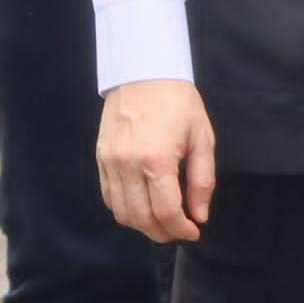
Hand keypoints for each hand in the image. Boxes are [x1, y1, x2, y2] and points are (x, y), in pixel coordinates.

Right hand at [97, 79, 216, 242]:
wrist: (143, 70)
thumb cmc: (178, 101)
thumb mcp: (202, 137)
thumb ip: (202, 181)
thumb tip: (199, 216)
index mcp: (157, 160)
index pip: (166, 212)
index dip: (181, 229)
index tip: (193, 232)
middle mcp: (128, 165)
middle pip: (141, 219)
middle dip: (162, 233)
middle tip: (178, 230)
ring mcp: (110, 162)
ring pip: (122, 212)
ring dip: (142, 225)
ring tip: (161, 221)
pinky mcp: (100, 157)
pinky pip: (108, 196)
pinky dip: (125, 209)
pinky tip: (141, 205)